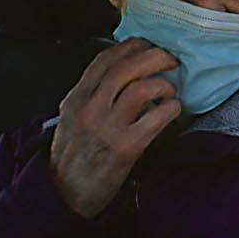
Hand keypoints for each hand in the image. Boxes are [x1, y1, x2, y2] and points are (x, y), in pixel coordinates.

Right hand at [46, 39, 181, 217]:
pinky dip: (170, 109)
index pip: (104, 60)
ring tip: (170, 90)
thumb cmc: (73, 156)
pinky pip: (156, 118)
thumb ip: (89, 95)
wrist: (65, 194)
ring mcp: (108, 128)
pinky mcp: (126, 148)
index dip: (130, 47)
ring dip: (163, 84)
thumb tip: (120, 73)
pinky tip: (173, 110)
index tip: (146, 43)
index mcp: (76, 98)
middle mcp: (90, 108)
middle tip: (170, 60)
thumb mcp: (70, 118)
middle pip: (127, 68)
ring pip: (142, 88)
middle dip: (154, 57)